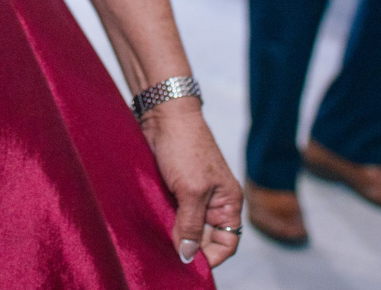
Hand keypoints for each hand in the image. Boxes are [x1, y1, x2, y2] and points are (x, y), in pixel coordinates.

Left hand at [139, 99, 242, 268]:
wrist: (164, 115)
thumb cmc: (185, 147)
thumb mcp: (191, 191)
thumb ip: (189, 225)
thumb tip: (186, 256)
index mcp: (229, 202)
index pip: (227, 242)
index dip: (211, 257)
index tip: (188, 264)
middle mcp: (214, 202)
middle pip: (205, 238)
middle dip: (189, 247)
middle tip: (168, 255)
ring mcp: (194, 195)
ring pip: (186, 227)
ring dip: (174, 235)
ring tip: (159, 244)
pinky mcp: (175, 189)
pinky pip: (173, 214)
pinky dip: (164, 222)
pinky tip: (152, 228)